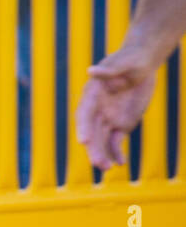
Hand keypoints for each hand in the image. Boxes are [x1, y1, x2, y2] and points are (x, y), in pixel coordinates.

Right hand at [76, 48, 158, 169]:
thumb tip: (90, 71)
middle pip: (91, 133)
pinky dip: (116, 153)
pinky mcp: (120, 125)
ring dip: (103, 155)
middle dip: (93, 149)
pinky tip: (120, 163)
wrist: (143, 64)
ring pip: (101, 141)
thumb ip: (109, 69)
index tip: (84, 141)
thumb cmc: (132, 58)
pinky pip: (115, 142)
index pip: (84, 114)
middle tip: (97, 163)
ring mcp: (108, 120)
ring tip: (106, 168)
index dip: (83, 127)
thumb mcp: (124, 61)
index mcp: (92, 95)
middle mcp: (97, 111)